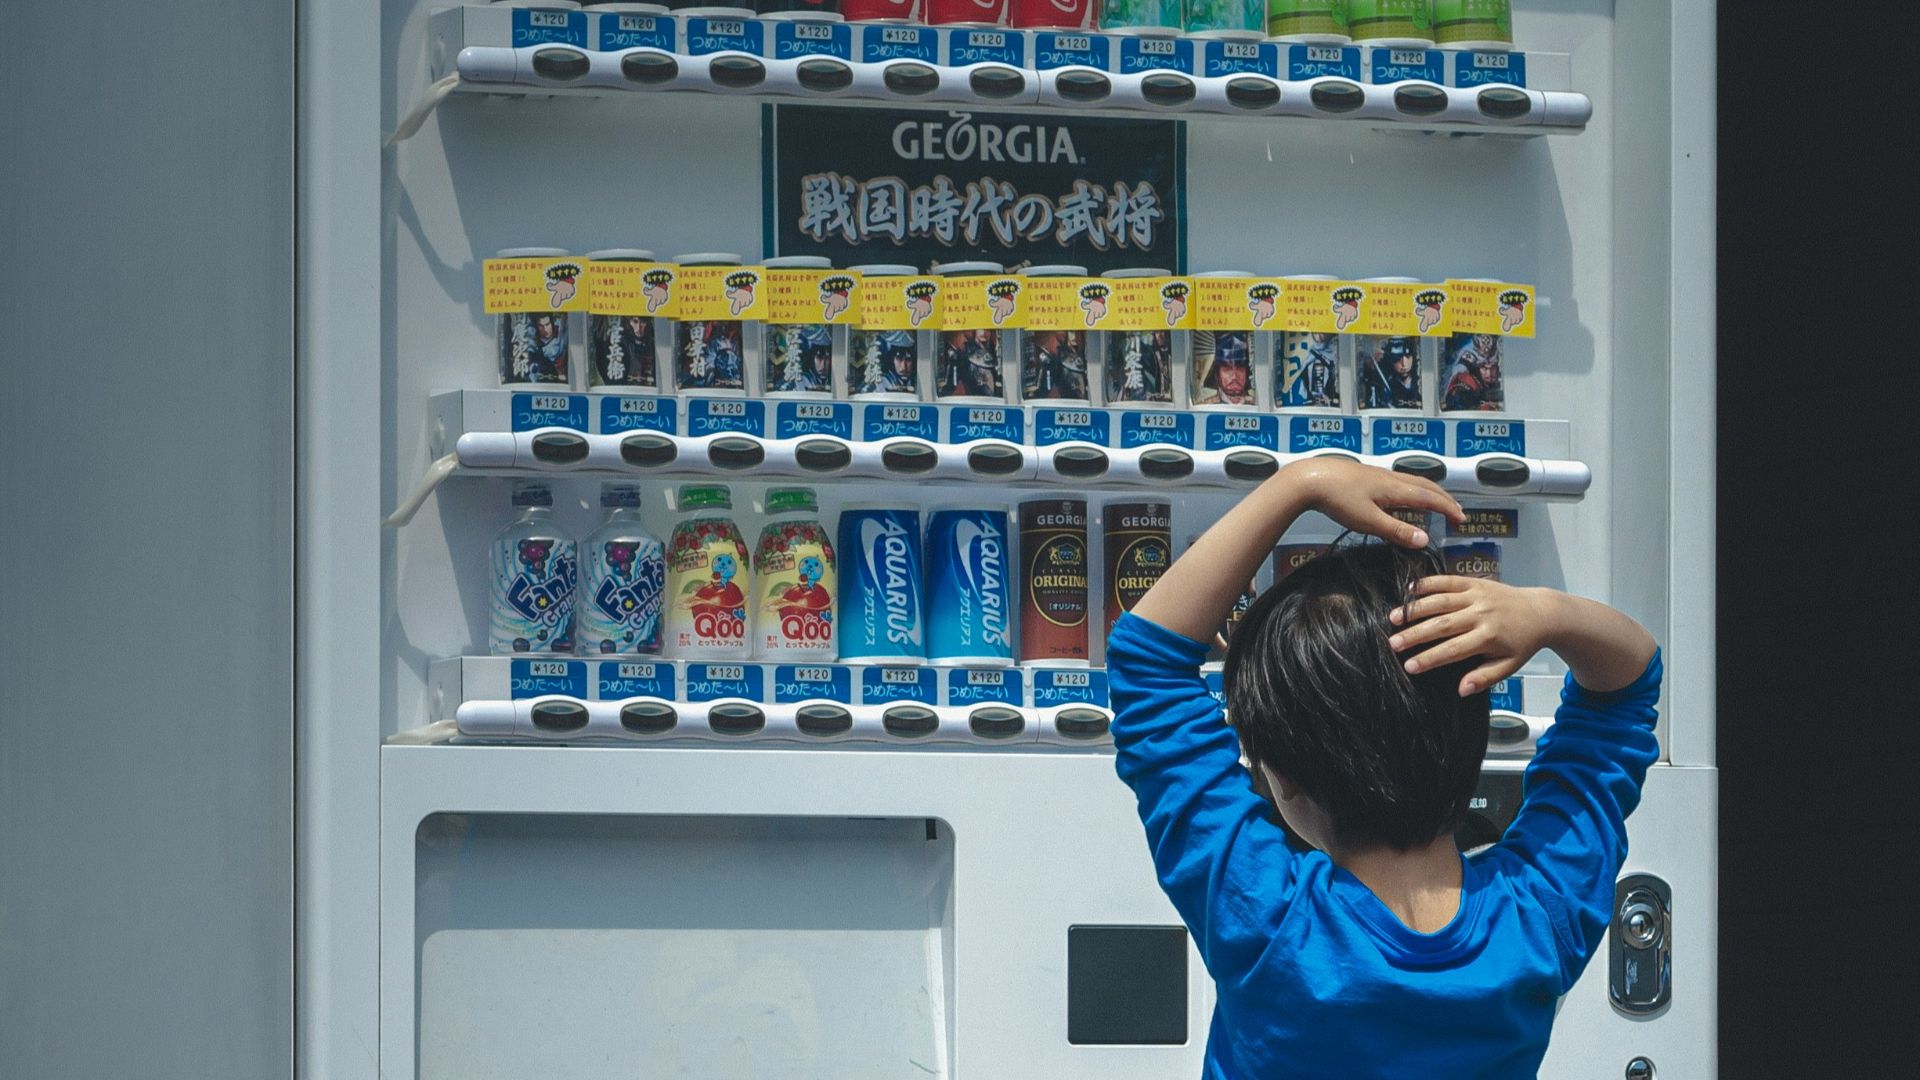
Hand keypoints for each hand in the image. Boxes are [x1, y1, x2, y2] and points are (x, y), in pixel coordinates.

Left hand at [1281, 458, 1464, 548]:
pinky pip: (1398, 481)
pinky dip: (1411, 489)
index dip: (1448, 509)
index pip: (1431, 498)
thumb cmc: (1337, 499)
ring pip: (1412, 481)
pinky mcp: (1365, 475)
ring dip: (1429, 492)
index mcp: (1395, 489)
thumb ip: (1396, 531)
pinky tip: (1401, 497)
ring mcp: (1378, 475)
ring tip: (1436, 503)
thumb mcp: (1368, 520)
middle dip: (1444, 499)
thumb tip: (1425, 540)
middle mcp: (1391, 478)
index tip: (1462, 520)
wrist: (1309, 479)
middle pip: (1426, 486)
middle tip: (1456, 512)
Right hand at [1388, 577, 1561, 695]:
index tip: (1409, 666)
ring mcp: (1476, 595)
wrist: (1541, 611)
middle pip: (1441, 625)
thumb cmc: (1522, 642)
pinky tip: (1408, 591)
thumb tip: (1461, 689)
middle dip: (1415, 635)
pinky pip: (1447, 581)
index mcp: (1488, 637)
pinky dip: (1428, 584)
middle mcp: (1480, 614)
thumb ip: (1484, 678)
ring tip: (1393, 618)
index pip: (1452, 650)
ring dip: (1415, 609)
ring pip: (1440, 601)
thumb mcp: (1509, 666)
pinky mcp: (1474, 582)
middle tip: (1392, 644)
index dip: (1429, 659)